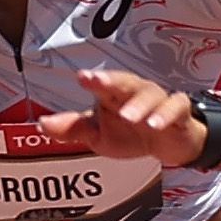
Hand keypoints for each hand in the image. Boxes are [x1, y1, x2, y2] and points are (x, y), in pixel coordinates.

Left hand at [35, 68, 205, 166]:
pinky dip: (166, 114)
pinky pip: (175, 107)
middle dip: (112, 80)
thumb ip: (73, 129)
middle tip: (97, 81)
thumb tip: (42, 123)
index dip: (94, 80)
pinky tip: (155, 124)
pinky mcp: (179, 112)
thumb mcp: (99, 135)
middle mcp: (135, 92)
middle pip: (125, 81)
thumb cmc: (130, 133)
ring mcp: (158, 100)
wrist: (168, 144)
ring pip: (149, 95)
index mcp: (113, 94)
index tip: (82, 77)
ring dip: (140, 105)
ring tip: (130, 117)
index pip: (102, 83)